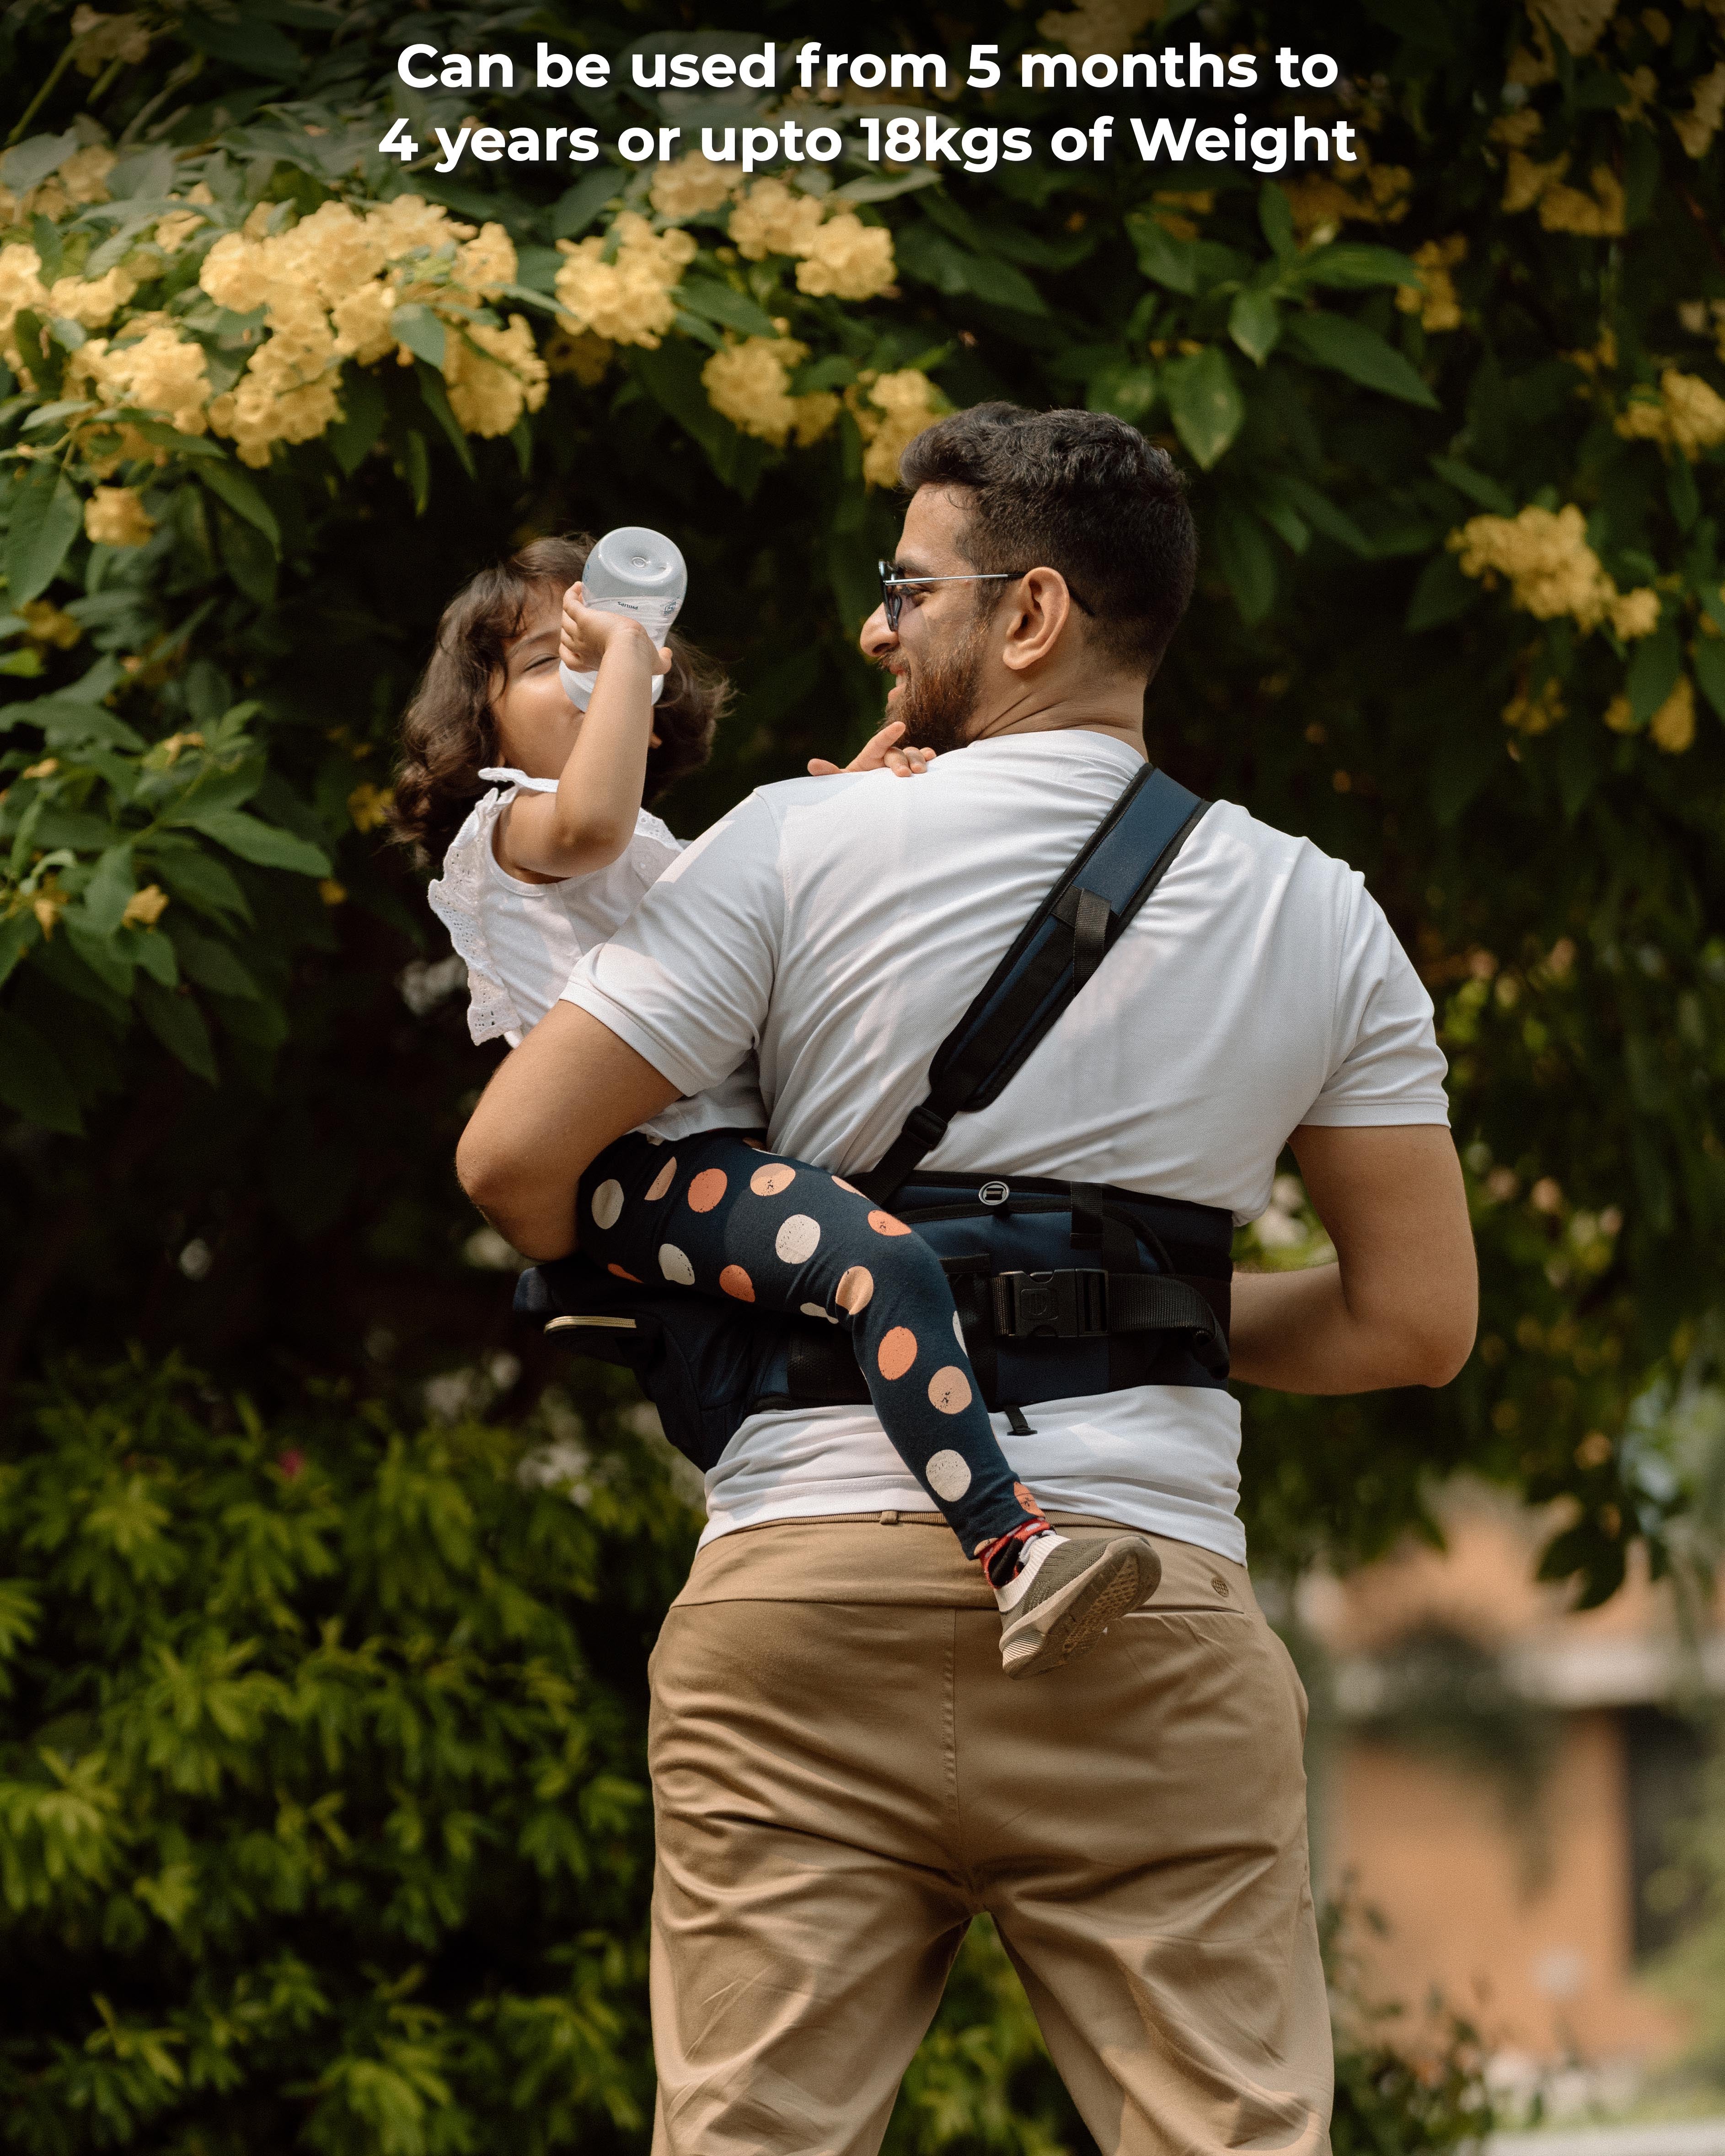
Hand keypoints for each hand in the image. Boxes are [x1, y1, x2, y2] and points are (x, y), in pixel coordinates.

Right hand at [559, 583, 670, 678]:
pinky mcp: (583, 618)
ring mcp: (580, 633)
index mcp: (591, 661)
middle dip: (569, 626)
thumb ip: (662, 660)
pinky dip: (571, 595)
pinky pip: (569, 604)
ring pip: (565, 620)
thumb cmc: (639, 661)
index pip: (570, 658)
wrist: (630, 651)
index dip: (569, 650)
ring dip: (570, 607)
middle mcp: (581, 648)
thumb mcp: (653, 664)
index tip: (578, 640)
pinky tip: (579, 587)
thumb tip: (667, 653)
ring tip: (579, 595)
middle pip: (565, 636)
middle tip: (582, 612)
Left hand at [809, 719, 936, 778]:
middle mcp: (886, 756)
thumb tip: (812, 764)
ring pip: (912, 754)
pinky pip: (922, 758)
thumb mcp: (842, 782)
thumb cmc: (854, 789)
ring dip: (918, 760)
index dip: (888, 734)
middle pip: (896, 753)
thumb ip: (829, 773)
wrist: (868, 798)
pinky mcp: (912, 768)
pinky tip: (933, 759)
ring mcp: (900, 761)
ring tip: (921, 771)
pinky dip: (928, 757)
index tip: (900, 726)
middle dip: (901, 762)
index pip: (879, 743)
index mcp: (869, 756)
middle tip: (905, 775)